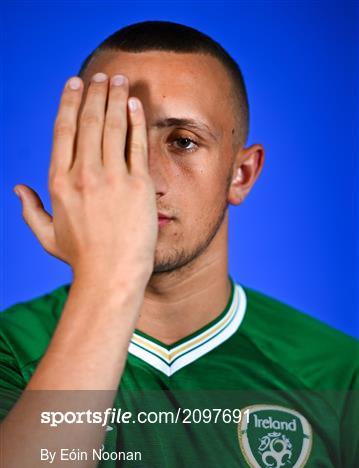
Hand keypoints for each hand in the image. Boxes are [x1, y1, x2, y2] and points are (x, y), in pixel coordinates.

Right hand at [14, 72, 157, 283]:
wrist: (112, 276)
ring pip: (113, 126)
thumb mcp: (47, 236)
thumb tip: (17, 189)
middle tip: (102, 76)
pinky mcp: (139, 185)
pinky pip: (137, 144)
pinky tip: (136, 104)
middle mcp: (84, 175)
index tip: (75, 84)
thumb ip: (30, 210)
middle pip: (89, 121)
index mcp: (59, 182)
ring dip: (116, 98)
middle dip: (96, 93)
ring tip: (121, 80)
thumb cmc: (81, 259)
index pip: (63, 130)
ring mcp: (112, 178)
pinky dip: (136, 120)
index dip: (69, 102)